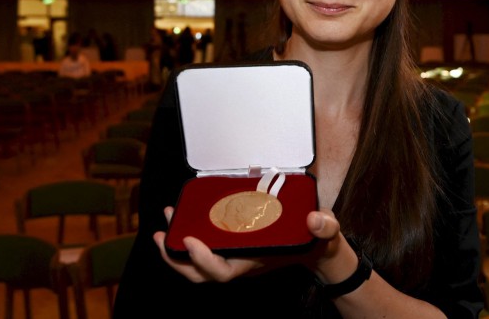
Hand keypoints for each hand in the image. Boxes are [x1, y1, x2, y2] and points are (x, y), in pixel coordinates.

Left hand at [152, 206, 352, 283]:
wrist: (316, 246)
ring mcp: (233, 254)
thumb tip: (314, 219)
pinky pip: (204, 244)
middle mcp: (239, 262)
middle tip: (162, 234)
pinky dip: (189, 232)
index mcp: (255, 262)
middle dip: (176, 258)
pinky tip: (184, 214)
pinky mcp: (232, 242)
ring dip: (176, 246)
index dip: (202, 260)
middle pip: (199, 273)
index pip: (222, 272)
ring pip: (196, 262)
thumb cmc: (316, 240)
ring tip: (166, 222)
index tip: (190, 240)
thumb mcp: (325, 232)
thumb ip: (324, 226)